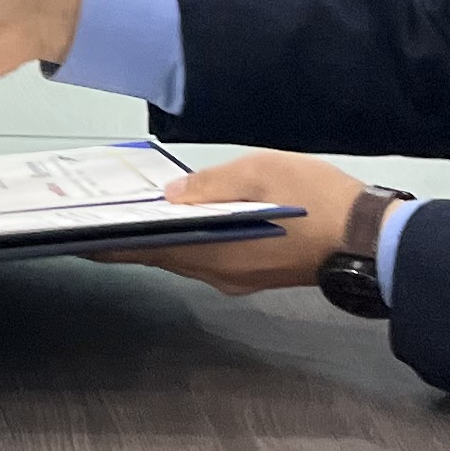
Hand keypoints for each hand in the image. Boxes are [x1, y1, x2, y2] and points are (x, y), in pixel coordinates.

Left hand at [89, 150, 368, 295]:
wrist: (370, 239)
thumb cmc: (318, 201)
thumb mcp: (261, 173)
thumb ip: (212, 184)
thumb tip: (173, 194)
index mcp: (215, 252)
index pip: (149, 251)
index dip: (112, 245)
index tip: (79, 239)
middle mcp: (220, 274)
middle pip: (163, 255)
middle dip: (131, 238)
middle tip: (100, 219)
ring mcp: (237, 278)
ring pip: (185, 257)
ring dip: (160, 238)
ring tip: (135, 214)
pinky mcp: (254, 274)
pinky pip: (208, 257)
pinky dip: (188, 240)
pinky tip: (184, 219)